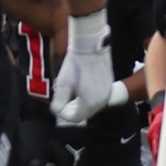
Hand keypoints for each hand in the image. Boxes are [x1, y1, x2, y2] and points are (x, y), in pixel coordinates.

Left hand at [50, 10, 119, 125]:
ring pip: (92, 106)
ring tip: (70, 95)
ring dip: (80, 104)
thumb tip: (57, 111)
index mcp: (90, 102)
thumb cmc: (75, 65)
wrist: (91, 47)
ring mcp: (107, 93)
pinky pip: (98, 98)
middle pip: (85, 113)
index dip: (64, 115)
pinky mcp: (109, 85)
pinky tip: (81, 88)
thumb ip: (59, 101)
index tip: (58, 107)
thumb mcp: (63, 84)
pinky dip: (88, 98)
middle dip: (73, 110)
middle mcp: (102, 101)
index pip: (76, 118)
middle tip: (62, 102)